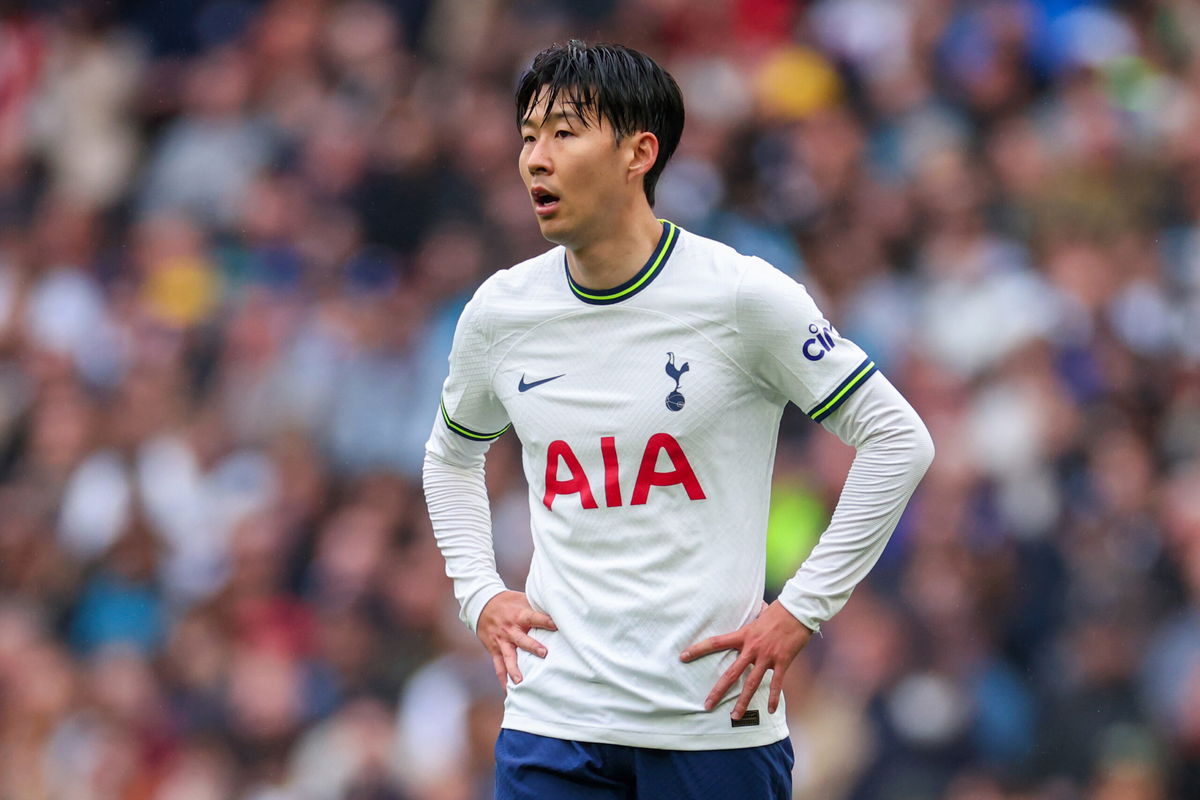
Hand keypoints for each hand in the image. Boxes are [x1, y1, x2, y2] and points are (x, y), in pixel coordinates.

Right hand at [476, 590, 555, 687]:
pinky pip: (498, 666)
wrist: (481, 604)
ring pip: (508, 656)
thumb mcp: (522, 599)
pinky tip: (509, 691)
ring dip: (514, 669)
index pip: (534, 617)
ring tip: (520, 682)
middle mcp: (510, 629)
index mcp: (519, 615)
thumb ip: (537, 607)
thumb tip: (559, 610)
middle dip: (532, 646)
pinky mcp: (494, 650)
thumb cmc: (508, 602)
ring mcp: (501, 641)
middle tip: (544, 653)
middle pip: (522, 639)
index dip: (545, 620)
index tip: (556, 624)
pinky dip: (503, 679)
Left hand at [679, 600, 812, 719]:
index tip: (683, 656)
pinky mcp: (782, 662)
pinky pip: (776, 683)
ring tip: (735, 715)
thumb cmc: (778, 610)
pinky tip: (769, 710)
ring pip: (751, 683)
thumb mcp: (759, 614)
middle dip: (718, 690)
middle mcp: (752, 648)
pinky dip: (773, 698)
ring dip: (743, 702)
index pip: (715, 643)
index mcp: (743, 635)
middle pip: (731, 673)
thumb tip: (752, 611)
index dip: (698, 649)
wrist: (798, 610)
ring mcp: (766, 656)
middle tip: (707, 705)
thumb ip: (752, 619)